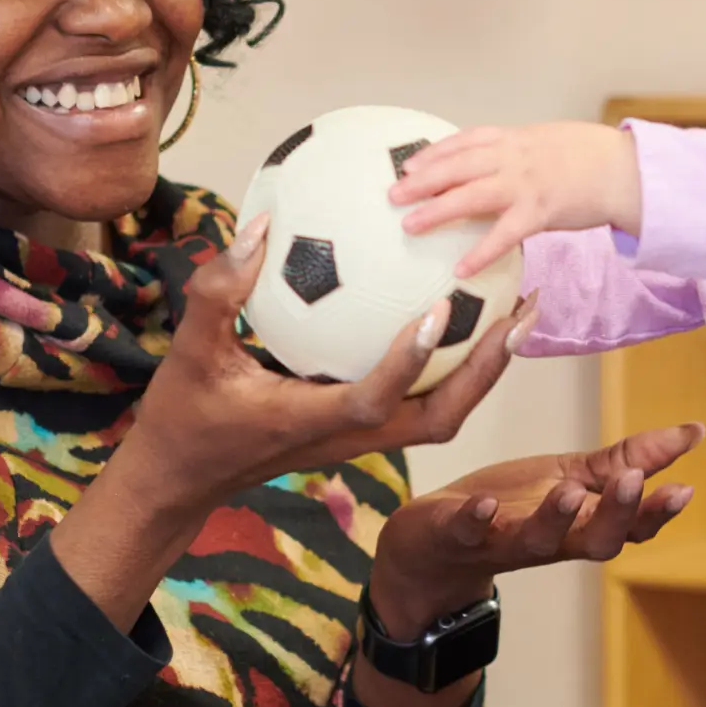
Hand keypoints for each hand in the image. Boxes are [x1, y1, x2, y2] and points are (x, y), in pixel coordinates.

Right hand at [54, 213, 530, 628]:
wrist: (180, 481)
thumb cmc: (183, 417)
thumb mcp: (189, 351)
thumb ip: (220, 291)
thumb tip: (261, 225)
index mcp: (313, 422)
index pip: (377, 399)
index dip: (412, 362)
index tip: (441, 310)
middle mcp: (351, 437)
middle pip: (441, 417)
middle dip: (489, 370)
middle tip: (524, 310)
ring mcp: (361, 438)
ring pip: (441, 414)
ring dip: (485, 370)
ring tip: (519, 313)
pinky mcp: (361, 430)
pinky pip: (421, 401)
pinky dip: (452, 365)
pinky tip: (462, 315)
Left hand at [365, 423, 704, 637]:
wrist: (431, 543)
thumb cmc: (510, 506)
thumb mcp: (574, 476)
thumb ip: (630, 460)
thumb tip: (694, 433)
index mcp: (582, 523)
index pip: (631, 525)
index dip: (657, 513)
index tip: (685, 489)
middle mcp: (551, 539)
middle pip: (596, 540)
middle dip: (619, 515)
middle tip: (634, 483)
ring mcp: (503, 539)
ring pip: (538, 541)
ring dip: (557, 519)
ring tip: (570, 491)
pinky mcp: (456, 534)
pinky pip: (469, 533)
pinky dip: (477, 522)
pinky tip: (484, 505)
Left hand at [389, 122, 642, 279]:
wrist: (626, 169)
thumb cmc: (592, 159)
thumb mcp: (549, 145)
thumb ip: (519, 156)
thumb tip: (496, 171)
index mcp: (515, 139)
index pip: (465, 141)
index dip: (435, 153)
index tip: (410, 163)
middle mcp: (513, 157)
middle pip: (457, 166)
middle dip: (421, 179)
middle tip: (392, 194)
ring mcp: (525, 183)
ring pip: (470, 195)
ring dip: (436, 210)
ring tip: (409, 226)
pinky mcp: (540, 211)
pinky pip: (503, 234)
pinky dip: (480, 251)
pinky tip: (460, 268)